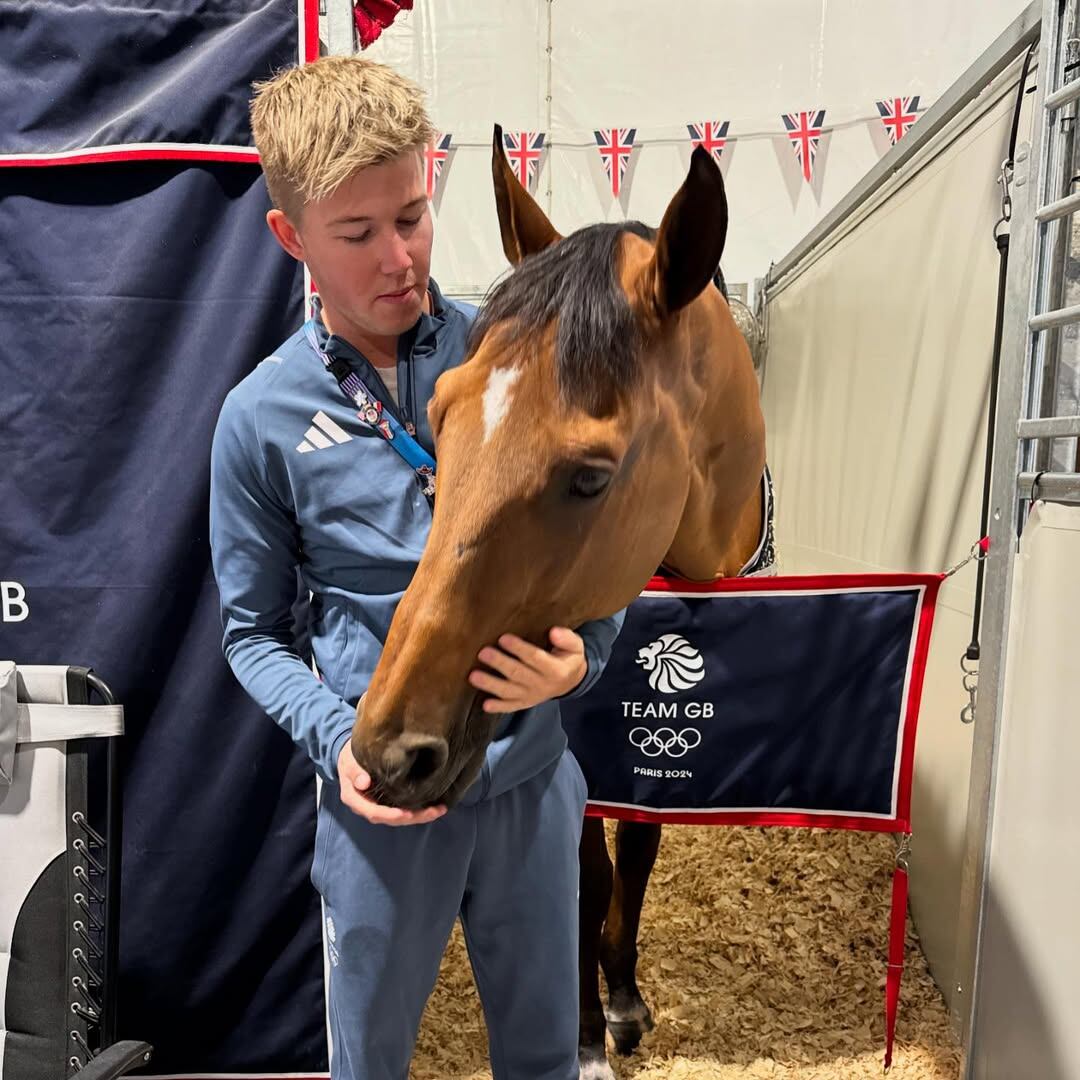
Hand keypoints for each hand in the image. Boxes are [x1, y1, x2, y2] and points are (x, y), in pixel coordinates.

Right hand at [337, 740, 446, 826]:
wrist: (350, 755)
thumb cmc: (350, 757)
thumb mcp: (349, 762)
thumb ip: (355, 772)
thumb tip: (363, 783)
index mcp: (355, 800)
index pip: (373, 813)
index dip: (390, 815)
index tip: (406, 814)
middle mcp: (367, 807)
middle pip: (391, 819)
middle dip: (413, 817)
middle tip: (434, 812)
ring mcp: (378, 805)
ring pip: (399, 817)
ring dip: (419, 816)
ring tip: (439, 810)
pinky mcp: (388, 801)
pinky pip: (403, 809)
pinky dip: (418, 810)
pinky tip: (433, 807)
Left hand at [469, 627, 587, 713]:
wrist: (571, 682)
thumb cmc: (568, 658)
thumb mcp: (575, 646)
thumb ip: (567, 638)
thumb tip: (554, 632)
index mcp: (556, 670)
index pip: (535, 658)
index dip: (519, 648)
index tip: (503, 638)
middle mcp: (542, 685)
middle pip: (518, 674)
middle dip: (499, 663)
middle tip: (483, 652)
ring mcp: (532, 696)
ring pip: (509, 691)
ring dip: (491, 684)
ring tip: (473, 676)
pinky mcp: (525, 703)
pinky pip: (511, 706)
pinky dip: (498, 707)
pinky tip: (485, 705)